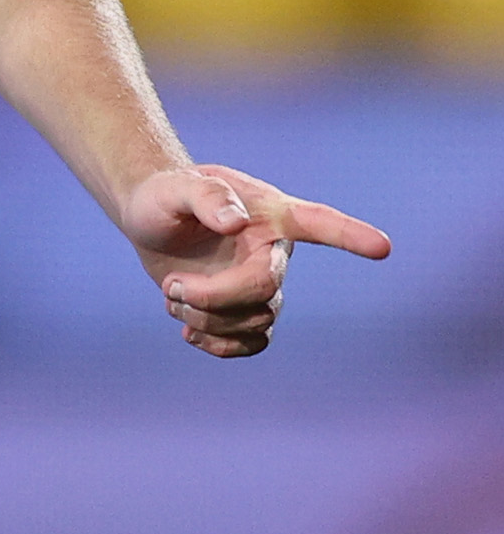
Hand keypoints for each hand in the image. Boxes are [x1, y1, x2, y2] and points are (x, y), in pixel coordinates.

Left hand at [120, 163, 390, 358]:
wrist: (150, 221)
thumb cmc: (164, 196)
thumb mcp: (174, 187)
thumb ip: (205, 197)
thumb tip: (237, 221)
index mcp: (269, 214)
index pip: (319, 222)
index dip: (350, 235)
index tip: (382, 247)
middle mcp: (274, 251)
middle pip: (265, 289)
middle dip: (214, 297)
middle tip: (172, 286)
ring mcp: (261, 283)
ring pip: (256, 321)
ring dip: (206, 318)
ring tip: (172, 295)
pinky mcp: (243, 309)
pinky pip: (253, 343)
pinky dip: (220, 346)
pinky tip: (189, 333)